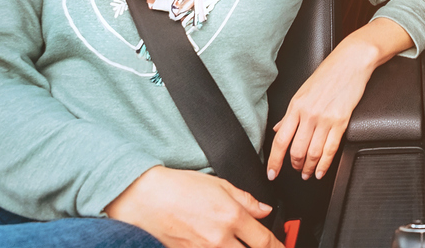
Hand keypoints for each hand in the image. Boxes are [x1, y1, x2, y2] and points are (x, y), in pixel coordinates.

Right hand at [105, 166, 281, 247]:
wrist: (146, 198)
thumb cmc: (178, 187)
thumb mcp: (220, 184)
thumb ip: (246, 199)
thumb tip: (264, 209)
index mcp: (231, 217)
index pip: (265, 241)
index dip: (279, 247)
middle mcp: (220, 239)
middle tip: (267, 246)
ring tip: (241, 244)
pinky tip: (222, 246)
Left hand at [267, 18, 413, 180]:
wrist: (350, 61)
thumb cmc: (328, 74)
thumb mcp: (302, 91)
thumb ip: (290, 114)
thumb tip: (277, 130)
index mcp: (295, 106)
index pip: (280, 140)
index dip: (274, 160)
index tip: (271, 173)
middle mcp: (308, 114)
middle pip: (296, 150)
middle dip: (294, 166)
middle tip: (295, 171)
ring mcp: (325, 118)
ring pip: (313, 153)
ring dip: (308, 168)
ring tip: (307, 173)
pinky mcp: (341, 121)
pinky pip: (330, 149)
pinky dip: (324, 165)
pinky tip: (321, 171)